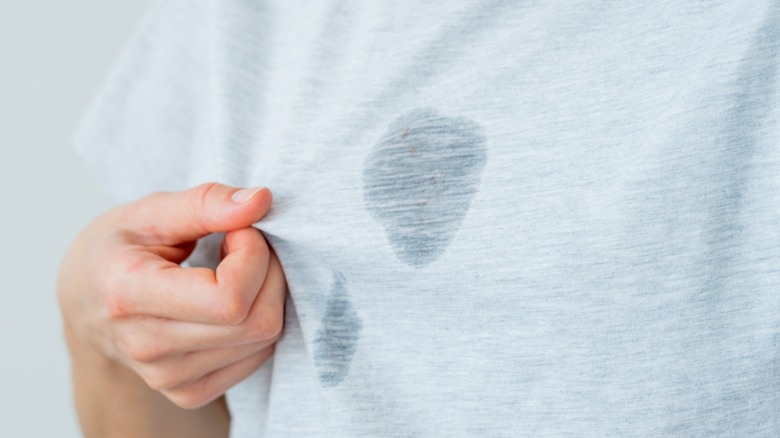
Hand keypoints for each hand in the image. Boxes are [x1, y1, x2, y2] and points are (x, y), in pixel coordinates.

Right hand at [58, 183, 284, 408]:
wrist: (87, 303)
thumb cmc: (118, 249)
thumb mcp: (150, 211)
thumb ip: (205, 203)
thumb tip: (261, 200)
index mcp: (128, 293)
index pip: (229, 298)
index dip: (253, 255)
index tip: (238, 230)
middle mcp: (146, 345)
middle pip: (256, 321)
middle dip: (268, 271)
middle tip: (243, 246)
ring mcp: (167, 377)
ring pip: (263, 340)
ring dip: (267, 296)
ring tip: (233, 272)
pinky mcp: (189, 392)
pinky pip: (257, 356)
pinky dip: (258, 322)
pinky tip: (231, 302)